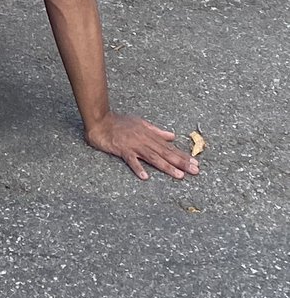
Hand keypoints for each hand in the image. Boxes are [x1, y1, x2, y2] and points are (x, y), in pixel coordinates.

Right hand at [84, 112, 199, 179]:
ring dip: (166, 166)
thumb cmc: (119, 122)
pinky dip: (138, 167)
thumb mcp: (141, 123)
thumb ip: (156, 131)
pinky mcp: (122, 149)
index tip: (196, 163)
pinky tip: (145, 177)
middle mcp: (144, 139)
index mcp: (149, 134)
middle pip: (165, 152)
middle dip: (181, 162)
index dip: (183, 155)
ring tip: (179, 175)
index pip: (169, 147)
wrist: (100, 120)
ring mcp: (133, 144)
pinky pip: (131, 160)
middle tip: (195, 171)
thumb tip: (172, 136)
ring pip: (153, 157)